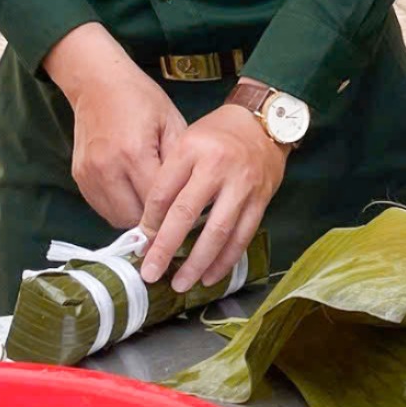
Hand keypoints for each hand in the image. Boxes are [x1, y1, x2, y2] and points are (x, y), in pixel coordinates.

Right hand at [57, 39, 188, 228]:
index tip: (190, 215)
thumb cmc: (140, 99)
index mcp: (134, 152)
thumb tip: (190, 197)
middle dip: (156, 220)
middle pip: (135, 218)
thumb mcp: (171, 121)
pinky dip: (119, 209)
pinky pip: (102, 209)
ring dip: (136, 218)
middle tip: (172, 212)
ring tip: (153, 205)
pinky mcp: (79, 178)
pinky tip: (133, 195)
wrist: (97, 82)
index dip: (176, 213)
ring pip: (117, 219)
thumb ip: (179, 162)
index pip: (158, 203)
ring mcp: (89, 175)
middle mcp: (107, 168)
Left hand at [138, 105, 287, 292]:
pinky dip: (225, 260)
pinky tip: (210, 276)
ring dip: (198, 262)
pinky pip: (242, 236)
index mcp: (191, 148)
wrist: (265, 122)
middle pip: (186, 214)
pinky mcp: (261, 200)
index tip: (140, 244)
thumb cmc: (218, 134)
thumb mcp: (186, 142)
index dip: (149, 222)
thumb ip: (169, 177)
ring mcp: (242, 185)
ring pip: (217, 231)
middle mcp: (217, 166)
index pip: (163, 191)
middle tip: (150, 273)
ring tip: (181, 284)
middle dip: (166, 248)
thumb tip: (149, 225)